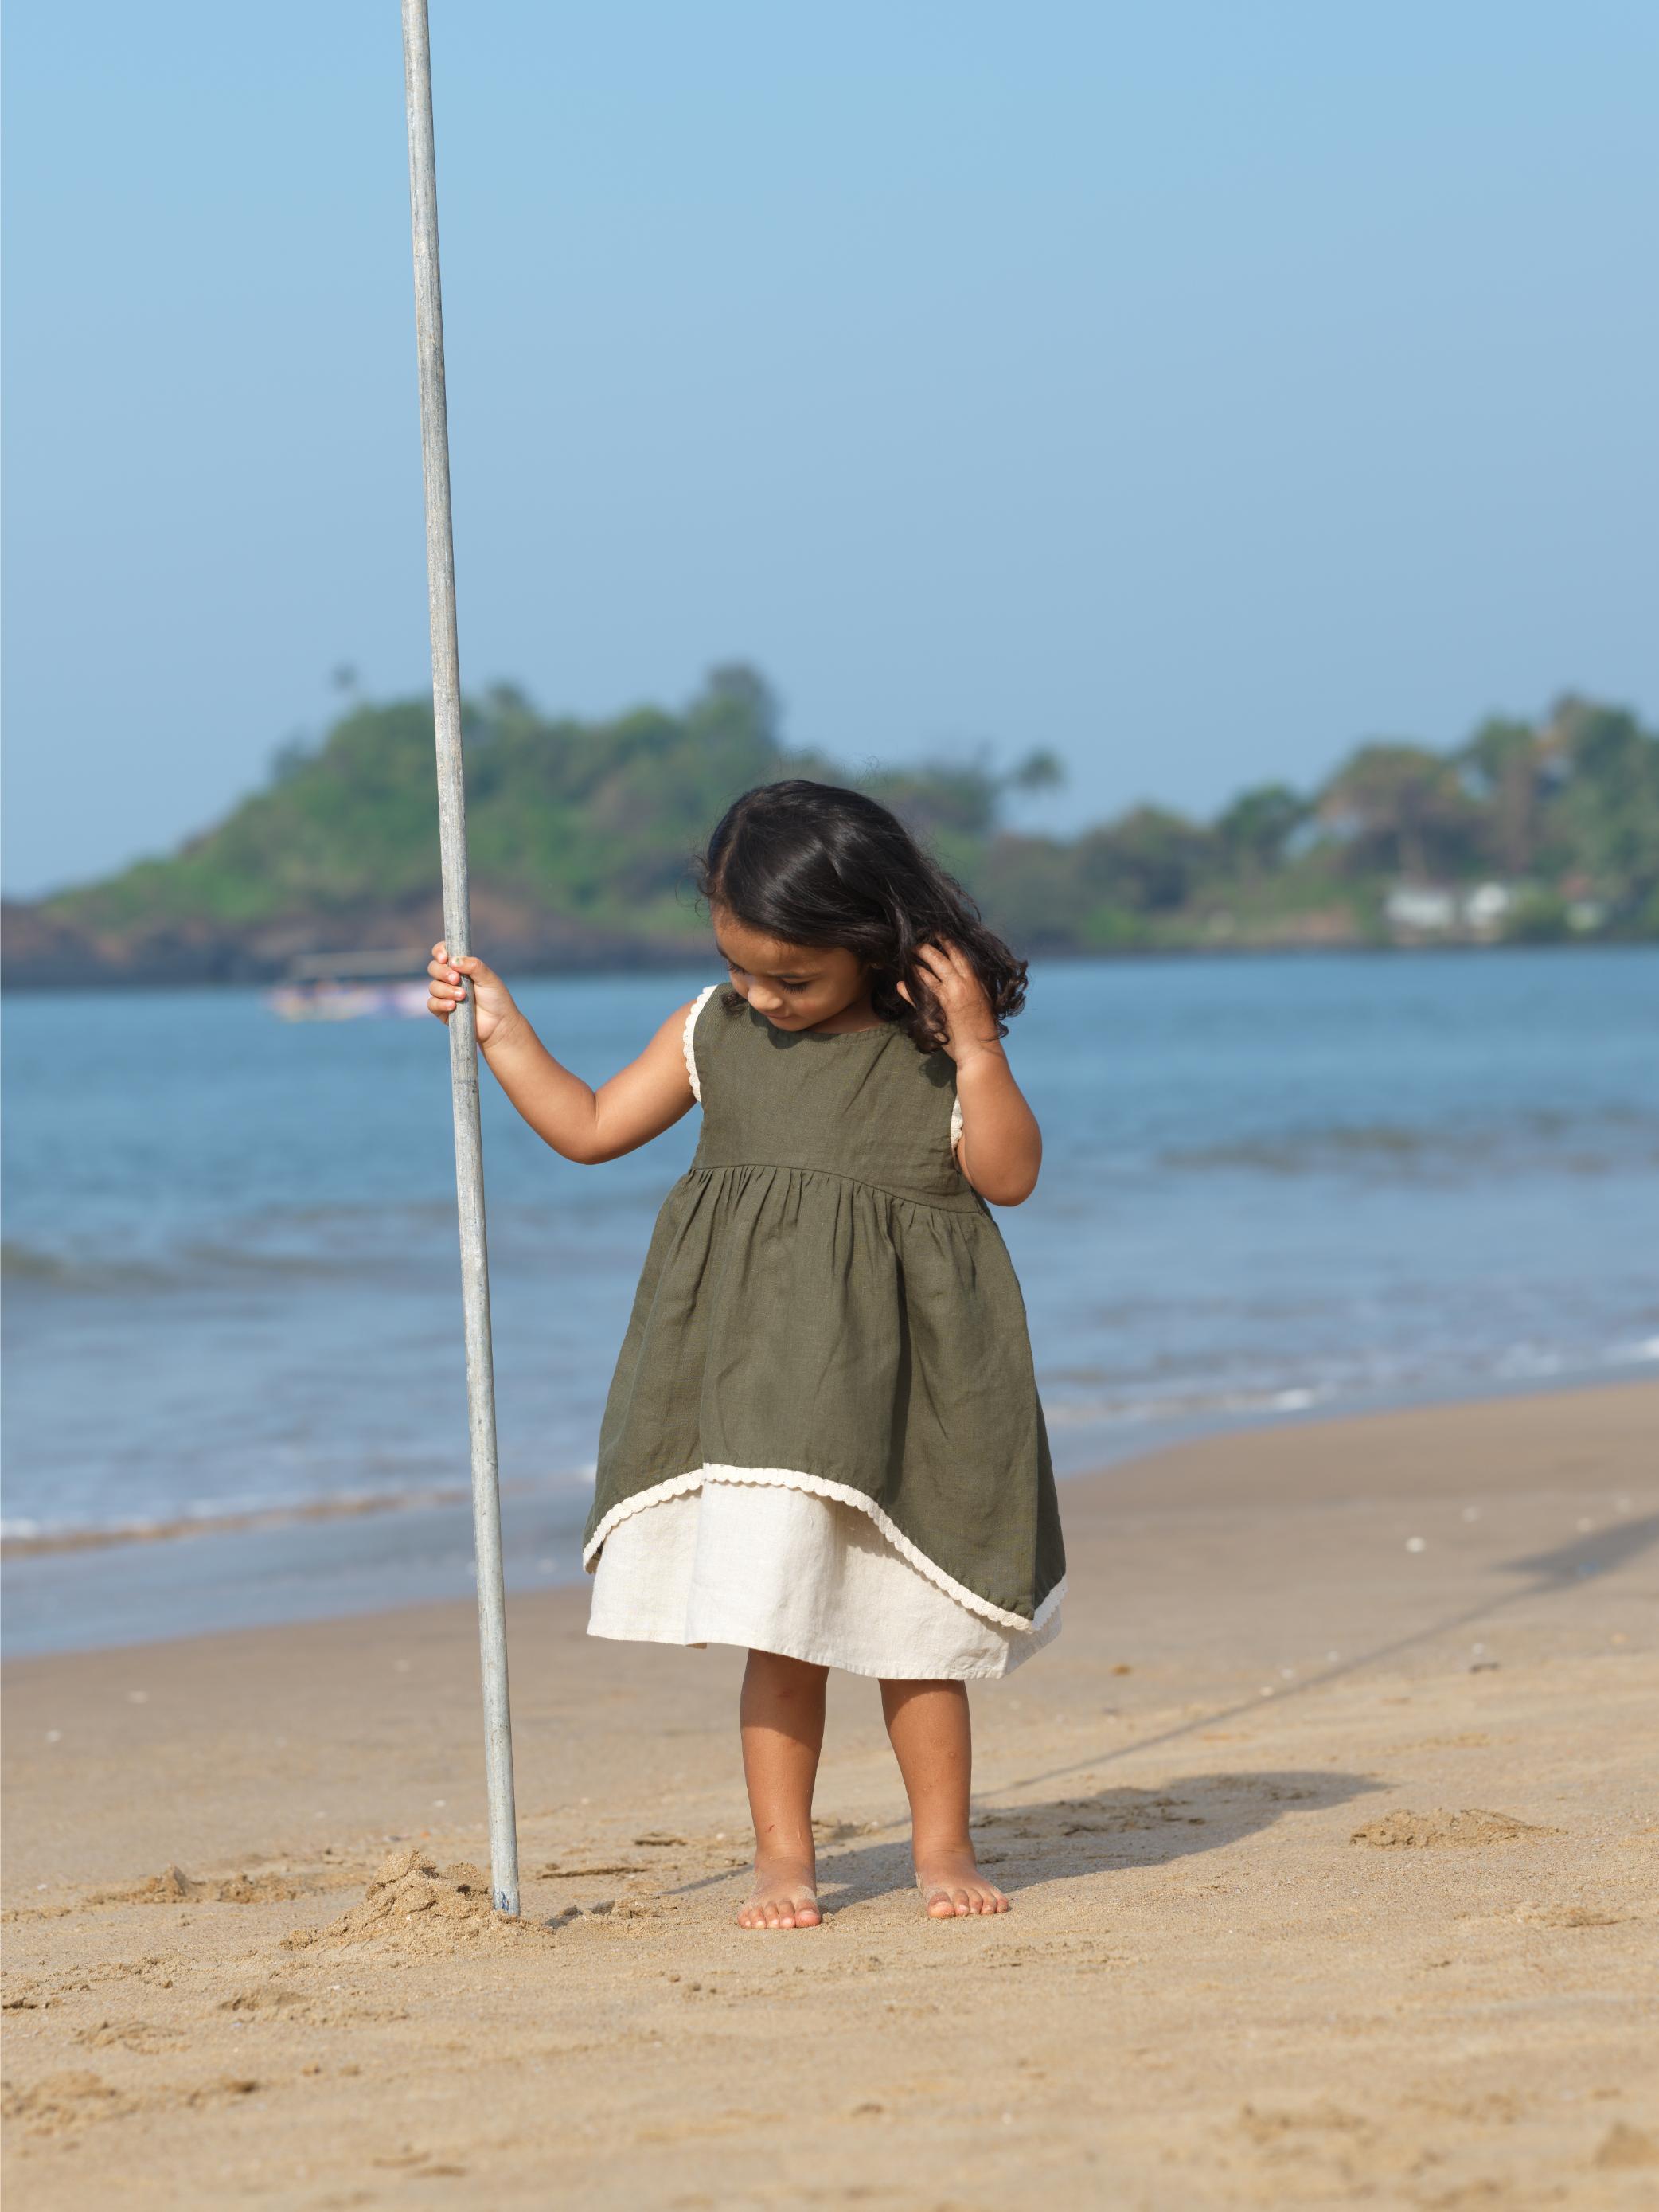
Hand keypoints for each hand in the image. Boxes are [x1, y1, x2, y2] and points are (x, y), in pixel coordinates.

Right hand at [426, 942, 520, 1047]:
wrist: (499, 1024)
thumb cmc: (496, 998)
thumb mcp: (489, 978)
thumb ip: (474, 966)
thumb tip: (454, 960)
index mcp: (460, 967)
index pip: (442, 953)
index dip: (439, 951)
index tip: (444, 957)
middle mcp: (450, 979)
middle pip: (433, 968)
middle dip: (442, 972)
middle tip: (456, 979)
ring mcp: (445, 995)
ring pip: (433, 986)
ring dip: (445, 990)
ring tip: (462, 996)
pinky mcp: (442, 1011)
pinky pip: (432, 1004)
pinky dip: (440, 1003)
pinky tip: (453, 1006)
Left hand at [901, 941, 999, 1064]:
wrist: (979, 1049)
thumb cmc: (984, 1025)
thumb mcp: (984, 997)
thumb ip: (975, 982)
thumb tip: (967, 969)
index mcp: (973, 979)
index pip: (957, 953)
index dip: (946, 941)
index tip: (937, 933)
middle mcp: (959, 984)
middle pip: (937, 958)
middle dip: (924, 948)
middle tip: (915, 944)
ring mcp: (946, 996)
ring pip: (925, 974)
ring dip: (914, 966)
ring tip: (907, 960)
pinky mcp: (934, 1010)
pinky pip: (916, 995)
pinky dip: (907, 989)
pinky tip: (901, 984)